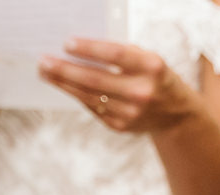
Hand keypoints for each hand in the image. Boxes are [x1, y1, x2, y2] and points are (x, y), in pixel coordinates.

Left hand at [39, 39, 201, 134]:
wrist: (175, 114)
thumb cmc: (155, 77)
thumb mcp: (147, 60)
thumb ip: (121, 55)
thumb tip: (79, 51)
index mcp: (152, 67)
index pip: (115, 55)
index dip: (89, 49)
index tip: (66, 43)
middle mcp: (141, 91)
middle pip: (95, 79)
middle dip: (65, 70)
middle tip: (44, 61)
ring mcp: (130, 112)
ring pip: (88, 96)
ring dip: (63, 83)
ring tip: (46, 72)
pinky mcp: (120, 126)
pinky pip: (92, 107)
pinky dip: (77, 95)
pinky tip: (64, 85)